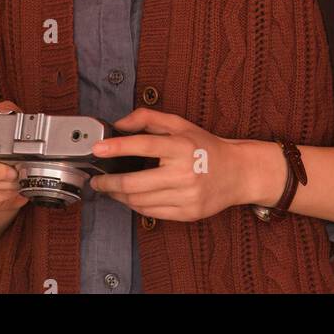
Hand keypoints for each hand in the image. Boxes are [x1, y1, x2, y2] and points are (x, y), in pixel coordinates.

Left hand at [89, 107, 249, 221]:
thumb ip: (148, 119)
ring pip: (140, 201)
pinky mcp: (187, 214)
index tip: (98, 149)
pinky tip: (129, 198)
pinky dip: (135, 206)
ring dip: (119, 196)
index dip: (117, 147)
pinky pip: (152, 213)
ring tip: (109, 189)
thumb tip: (119, 124)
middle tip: (96, 180)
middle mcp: (184, 173)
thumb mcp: (180, 124)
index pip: (144, 145)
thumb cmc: (205, 147)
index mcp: (182, 146)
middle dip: (109, 183)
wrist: (237, 173)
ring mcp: (186, 197)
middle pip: (136, 182)